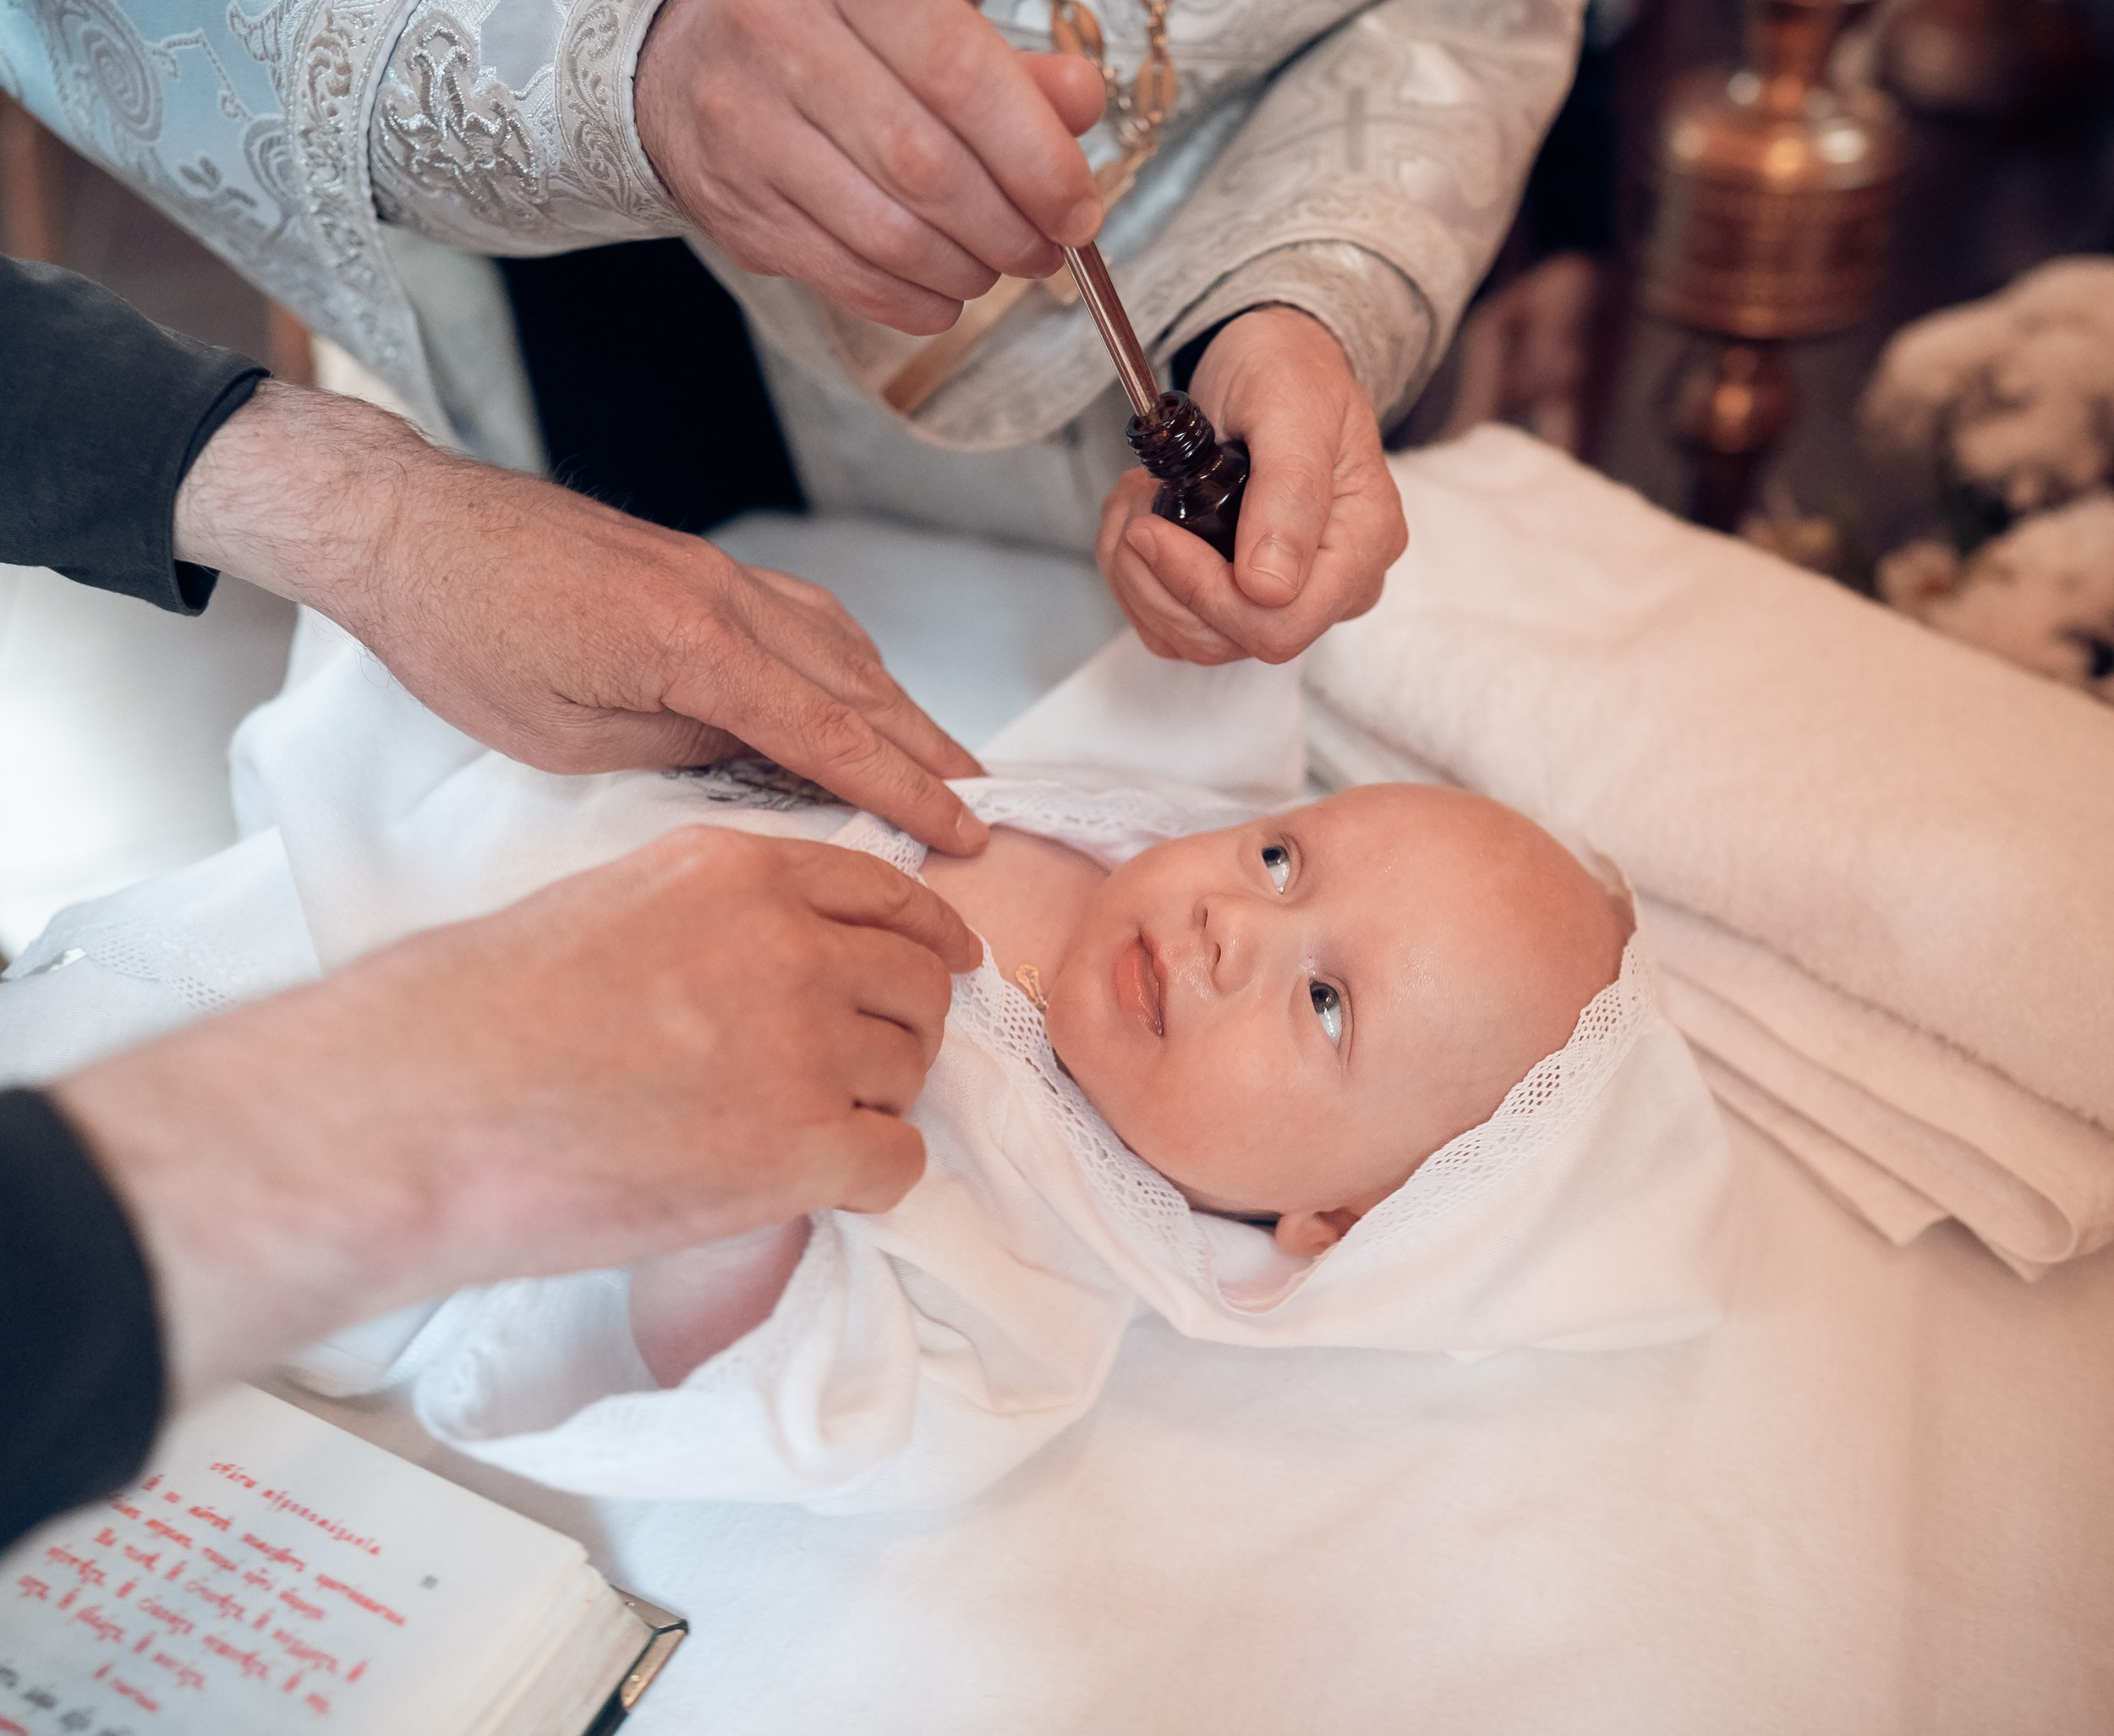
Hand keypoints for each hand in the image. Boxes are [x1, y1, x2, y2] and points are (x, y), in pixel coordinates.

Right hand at [51, 828, 980, 1402]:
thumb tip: (786, 960)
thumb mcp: (610, 908)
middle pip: (918, 981)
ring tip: (797, 1129)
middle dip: (904, 1024)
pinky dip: (867, 1177)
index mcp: (739, 872)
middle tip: (859, 1067)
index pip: (888, 889)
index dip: (932, 932)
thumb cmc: (474, 1018)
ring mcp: (802, 1046)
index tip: (956, 959)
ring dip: (876, 1102)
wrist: (417, 1113)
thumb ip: (716, 918)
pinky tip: (810, 1183)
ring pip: (913, 1073)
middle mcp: (790, 945)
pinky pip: (898, 1161)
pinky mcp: (800, 1151)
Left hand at [176, 382, 989, 854]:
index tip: (961, 832)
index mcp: (693, 646)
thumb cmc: (461, 634)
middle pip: (861, 685)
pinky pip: (803, 616)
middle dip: (929, 752)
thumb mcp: (563, 737)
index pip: (830, 733)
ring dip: (899, 708)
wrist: (406, 525)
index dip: (905, 791)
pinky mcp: (697, 566)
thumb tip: (757, 768)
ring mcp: (717, 573)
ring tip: (941, 764)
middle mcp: (726, 598)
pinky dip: (848, 662)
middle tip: (986, 809)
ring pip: (842, 645)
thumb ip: (676, 752)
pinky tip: (859, 690)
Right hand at [635, 0, 1104, 333]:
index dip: (1033, 153)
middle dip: (1010, 226)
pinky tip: (947, 289)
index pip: (956, 70)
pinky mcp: (741, 212)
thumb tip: (1079, 104)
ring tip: (1001, 263)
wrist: (679, 66)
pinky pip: (852, 279)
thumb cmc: (818, 35)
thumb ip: (1001, 64)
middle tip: (1049, 247)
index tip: (1077, 205)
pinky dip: (918, 300)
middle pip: (927, 165)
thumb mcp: (910, 19)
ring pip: (892, 235)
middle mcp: (781, 45)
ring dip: (969, 269)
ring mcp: (750, 135)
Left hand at [1095, 307, 1408, 664]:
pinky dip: (1138, 582)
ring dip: (1140, 579)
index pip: (1283, 623)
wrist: (1269, 364)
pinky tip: (1139, 526)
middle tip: (1137, 508)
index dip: (1205, 591)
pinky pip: (1175, 626)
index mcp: (1363, 543)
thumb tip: (1270, 585)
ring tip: (1135, 506)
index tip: (1155, 528)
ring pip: (1194, 639)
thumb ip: (1290, 493)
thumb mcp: (1292, 408)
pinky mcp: (1243, 600)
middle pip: (1233, 640)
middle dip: (1161, 581)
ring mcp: (1288, 598)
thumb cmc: (1288, 372)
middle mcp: (1334, 586)